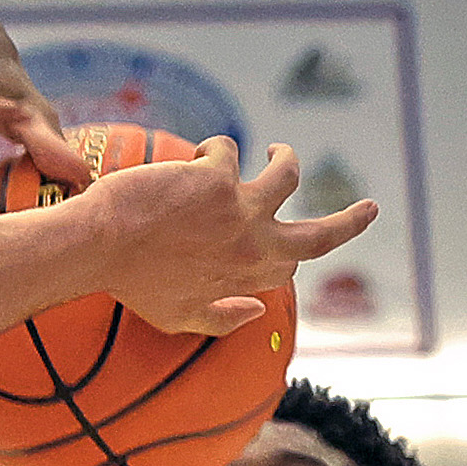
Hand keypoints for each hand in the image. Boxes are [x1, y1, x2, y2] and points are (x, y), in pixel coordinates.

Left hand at [76, 138, 376, 334]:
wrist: (96, 251)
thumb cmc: (129, 285)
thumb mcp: (177, 318)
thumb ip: (220, 318)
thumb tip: (257, 310)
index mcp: (244, 277)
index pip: (288, 268)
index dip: (287, 260)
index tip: (285, 258)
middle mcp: (251, 244)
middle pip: (320, 234)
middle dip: (352, 222)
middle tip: (370, 208)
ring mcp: (238, 209)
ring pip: (288, 174)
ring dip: (287, 158)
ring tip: (278, 151)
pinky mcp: (215, 176)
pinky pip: (227, 148)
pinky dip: (213, 148)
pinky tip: (192, 156)